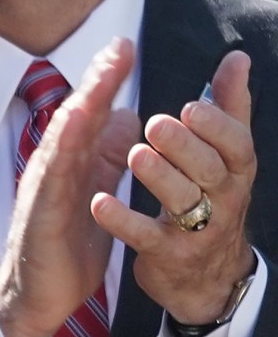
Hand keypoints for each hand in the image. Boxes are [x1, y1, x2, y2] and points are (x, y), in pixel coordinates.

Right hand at [0, 39, 138, 336]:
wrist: (35, 298)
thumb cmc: (63, 252)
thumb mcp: (96, 196)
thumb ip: (107, 159)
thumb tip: (126, 119)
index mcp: (71, 167)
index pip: (92, 117)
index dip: (108, 82)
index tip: (125, 48)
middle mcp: (53, 171)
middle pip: (76, 117)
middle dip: (97, 80)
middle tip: (119, 45)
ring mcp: (43, 190)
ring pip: (62, 140)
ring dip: (82, 104)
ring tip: (101, 75)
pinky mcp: (39, 213)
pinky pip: (52, 175)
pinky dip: (63, 147)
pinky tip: (75, 126)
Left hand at [96, 50, 258, 326]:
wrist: (205, 278)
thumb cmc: (212, 201)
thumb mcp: (225, 157)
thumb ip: (229, 109)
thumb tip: (237, 58)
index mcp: (236, 172)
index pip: (237, 145)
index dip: (218, 126)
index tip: (191, 105)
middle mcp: (224, 201)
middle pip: (211, 171)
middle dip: (186, 147)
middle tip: (156, 124)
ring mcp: (197, 231)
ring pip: (183, 202)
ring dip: (159, 177)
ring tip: (134, 155)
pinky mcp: (168, 256)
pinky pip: (146, 237)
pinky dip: (123, 221)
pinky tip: (99, 202)